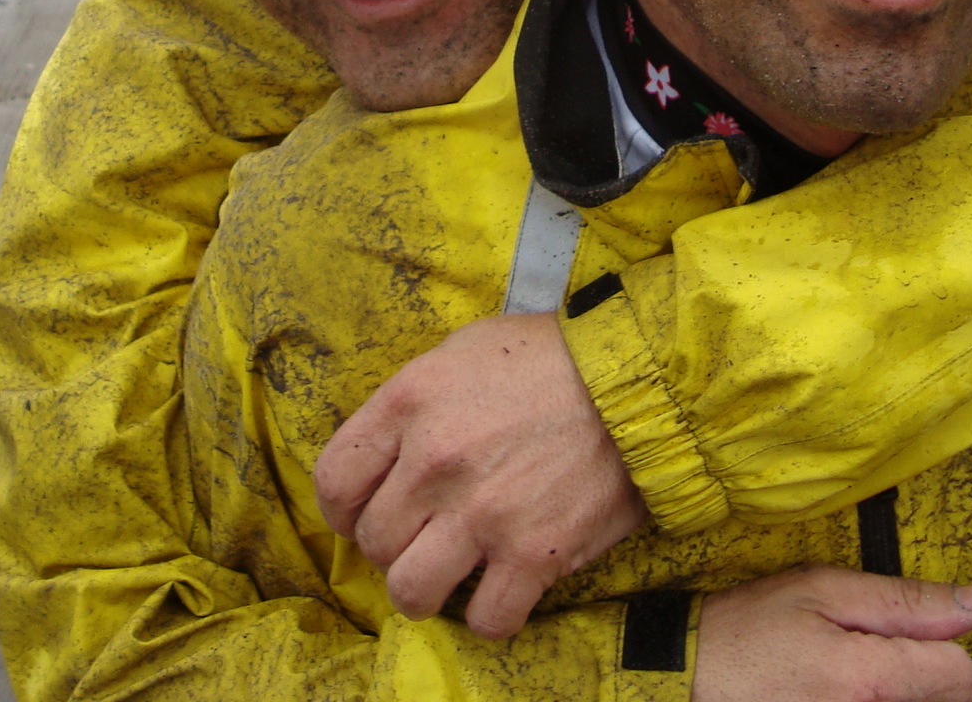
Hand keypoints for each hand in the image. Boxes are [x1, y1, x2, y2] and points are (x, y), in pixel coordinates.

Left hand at [315, 312, 647, 638]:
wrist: (636, 381)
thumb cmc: (550, 359)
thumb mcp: (463, 351)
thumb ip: (414, 402)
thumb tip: (386, 452)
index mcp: (410, 402)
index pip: (335, 480)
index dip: (344, 508)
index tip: (364, 514)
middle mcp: (435, 461)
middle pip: (373, 541)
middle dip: (395, 545)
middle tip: (426, 536)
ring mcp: (481, 513)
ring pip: (410, 592)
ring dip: (427, 589)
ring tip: (453, 573)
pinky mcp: (532, 554)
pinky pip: (485, 620)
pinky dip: (490, 615)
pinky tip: (504, 590)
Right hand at [695, 566, 971, 701]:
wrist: (691, 675)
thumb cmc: (750, 628)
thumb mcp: (824, 589)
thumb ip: (909, 600)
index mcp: (869, 679)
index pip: (962, 677)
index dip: (946, 647)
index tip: (912, 635)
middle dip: (921, 676)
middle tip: (871, 654)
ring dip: (899, 695)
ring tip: (850, 679)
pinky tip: (840, 695)